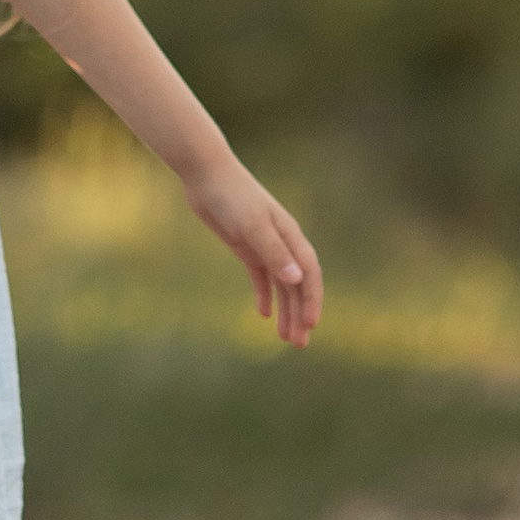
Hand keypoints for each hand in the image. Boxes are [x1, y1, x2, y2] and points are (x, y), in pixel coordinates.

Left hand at [183, 157, 321, 346]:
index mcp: (290, 236)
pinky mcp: (245, 246)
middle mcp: (282, 243)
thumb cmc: (232, 196)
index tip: (311, 325)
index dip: (312, 300)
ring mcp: (264, 245)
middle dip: (300, 314)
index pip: (309, 274)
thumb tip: (297, 278)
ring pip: (280, 285)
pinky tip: (264, 315)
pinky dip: (264, 295)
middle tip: (299, 345)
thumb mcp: (252, 225)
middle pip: (297, 285)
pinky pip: (260, 276)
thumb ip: (273, 252)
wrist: (206, 175)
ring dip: (285, 311)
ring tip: (285, 339)